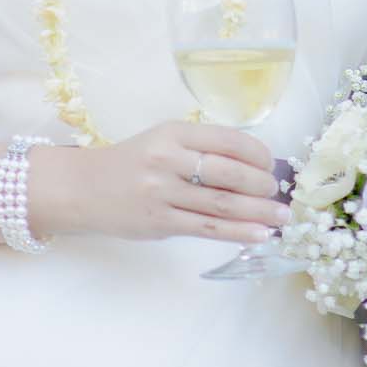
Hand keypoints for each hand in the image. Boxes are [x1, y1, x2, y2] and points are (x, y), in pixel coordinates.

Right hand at [32, 121, 288, 243]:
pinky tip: (258, 234)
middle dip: (261, 184)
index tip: (272, 162)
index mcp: (174, 132)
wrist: (85, 188)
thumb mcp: (164, 140)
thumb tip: (253, 164)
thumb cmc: (133, 161)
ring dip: (258, 212)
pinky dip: (237, 233)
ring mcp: (163, 193)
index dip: (257, 153)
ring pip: (221, 205)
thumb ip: (200, 147)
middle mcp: (168, 160)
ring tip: (281, 217)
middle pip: (228, 173)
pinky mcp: (160, 223)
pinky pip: (206, 229)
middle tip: (278, 191)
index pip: (227, 139)